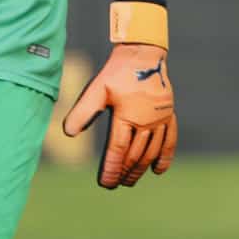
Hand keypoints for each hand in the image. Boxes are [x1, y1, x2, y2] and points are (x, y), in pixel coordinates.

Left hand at [63, 42, 176, 187]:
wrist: (143, 54)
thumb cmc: (117, 72)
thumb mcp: (96, 90)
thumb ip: (82, 112)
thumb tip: (68, 133)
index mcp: (127, 116)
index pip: (118, 151)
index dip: (111, 170)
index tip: (106, 184)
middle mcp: (146, 121)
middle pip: (135, 155)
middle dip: (124, 173)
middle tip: (116, 184)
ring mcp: (160, 119)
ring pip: (151, 151)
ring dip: (141, 169)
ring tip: (131, 180)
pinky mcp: (169, 115)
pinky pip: (170, 140)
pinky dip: (165, 157)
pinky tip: (158, 171)